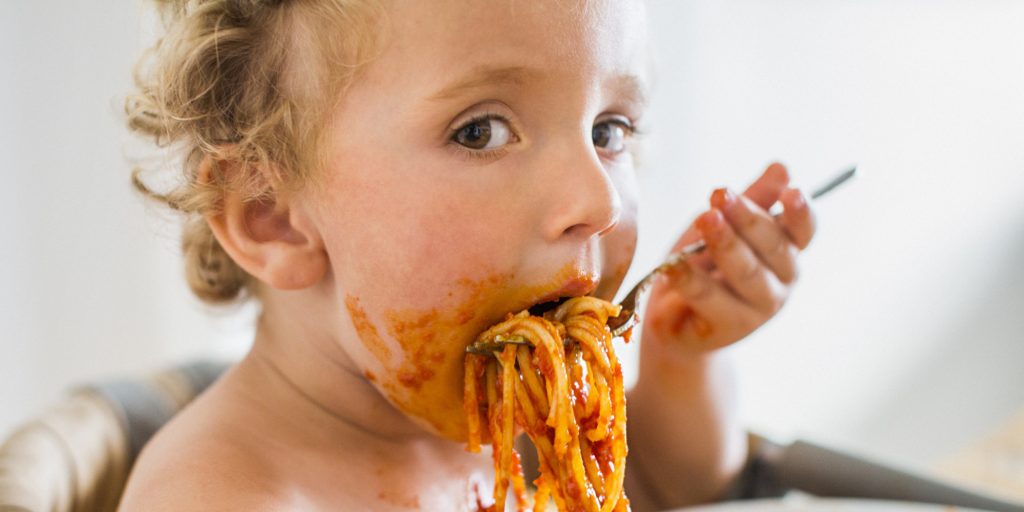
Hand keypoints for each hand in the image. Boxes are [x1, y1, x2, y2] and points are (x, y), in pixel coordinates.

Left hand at [641, 162, 814, 354]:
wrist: (677, 321)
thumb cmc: (706, 265)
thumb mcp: (725, 225)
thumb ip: (752, 200)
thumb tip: (782, 168)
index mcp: (786, 252)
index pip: (803, 231)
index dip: (801, 212)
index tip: (792, 192)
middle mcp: (781, 281)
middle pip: (772, 246)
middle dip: (747, 218)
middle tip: (720, 194)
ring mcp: (757, 310)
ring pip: (745, 273)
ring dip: (724, 243)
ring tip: (704, 218)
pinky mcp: (727, 330)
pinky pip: (709, 300)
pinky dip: (690, 280)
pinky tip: (674, 265)